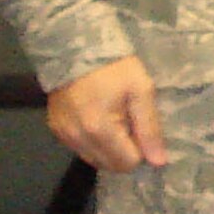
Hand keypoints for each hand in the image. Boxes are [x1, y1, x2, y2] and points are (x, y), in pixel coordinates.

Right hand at [47, 53, 166, 172]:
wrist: (76, 47)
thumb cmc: (115, 67)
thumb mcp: (142, 91)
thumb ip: (150, 128)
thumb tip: (158, 162)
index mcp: (99, 130)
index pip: (126, 163)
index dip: (141, 151)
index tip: (142, 130)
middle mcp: (77, 138)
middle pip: (110, 165)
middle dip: (125, 151)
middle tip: (130, 123)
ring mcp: (63, 135)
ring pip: (94, 160)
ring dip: (109, 149)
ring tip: (115, 120)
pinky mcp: (55, 129)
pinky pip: (80, 149)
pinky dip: (94, 142)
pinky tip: (99, 120)